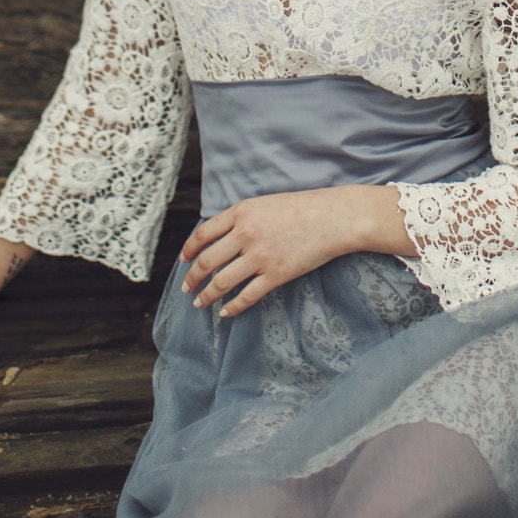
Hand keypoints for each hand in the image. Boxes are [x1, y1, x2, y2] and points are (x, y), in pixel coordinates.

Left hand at [181, 184, 413, 318]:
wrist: (333, 217)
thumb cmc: (302, 208)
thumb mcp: (265, 204)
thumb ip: (241, 218)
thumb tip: (219, 238)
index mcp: (242, 212)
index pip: (203, 233)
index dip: (189, 250)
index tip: (183, 260)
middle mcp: (246, 234)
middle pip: (207, 260)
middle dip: (192, 277)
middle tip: (186, 287)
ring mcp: (260, 256)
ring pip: (222, 282)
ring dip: (206, 295)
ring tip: (199, 303)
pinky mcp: (276, 275)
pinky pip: (246, 296)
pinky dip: (232, 308)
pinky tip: (225, 313)